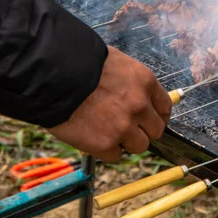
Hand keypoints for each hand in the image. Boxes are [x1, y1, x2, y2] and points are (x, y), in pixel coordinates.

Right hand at [48, 46, 171, 161]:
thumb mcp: (116, 62)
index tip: (150, 120)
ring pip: (139, 146)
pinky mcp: (105, 144)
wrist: (52, 77)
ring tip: (108, 131)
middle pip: (156, 131)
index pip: (165, 107)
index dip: (158, 116)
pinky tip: (93, 137)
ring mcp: (124, 127)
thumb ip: (132, 82)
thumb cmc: (80, 64)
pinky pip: (115, 156)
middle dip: (143, 131)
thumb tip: (139, 94)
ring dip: (126, 142)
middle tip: (128, 128)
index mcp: (145, 82)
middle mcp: (140, 105)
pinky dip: (105, 150)